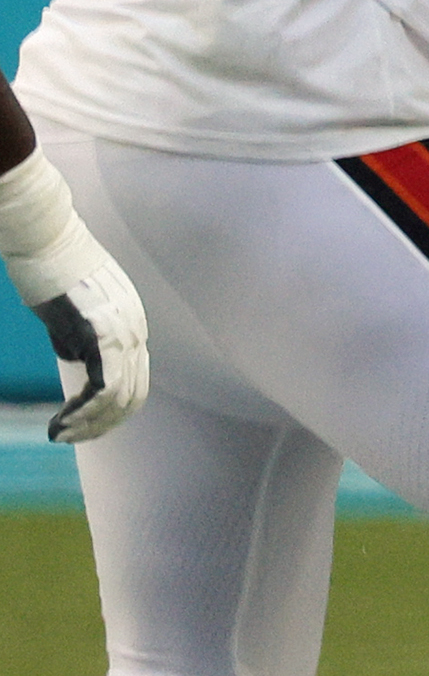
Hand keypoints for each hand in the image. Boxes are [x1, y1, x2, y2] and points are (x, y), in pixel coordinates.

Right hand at [0, 155, 148, 442]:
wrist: (45, 237)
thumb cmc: (50, 268)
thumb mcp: (73, 310)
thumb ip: (80, 337)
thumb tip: (77, 360)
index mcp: (132, 325)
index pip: (135, 380)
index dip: (111, 410)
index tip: (82, 424)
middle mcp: (136, 331)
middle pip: (134, 395)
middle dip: (103, 425)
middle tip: (71, 438)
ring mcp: (123, 332)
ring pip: (120, 398)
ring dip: (90, 425)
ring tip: (61, 435)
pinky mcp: (102, 334)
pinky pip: (104, 387)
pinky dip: (84, 413)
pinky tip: (60, 423)